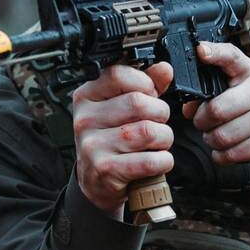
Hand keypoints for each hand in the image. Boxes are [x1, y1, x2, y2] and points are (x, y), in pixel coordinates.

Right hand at [70, 63, 175, 217]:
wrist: (96, 180)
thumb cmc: (111, 139)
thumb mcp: (121, 107)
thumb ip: (145, 86)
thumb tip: (164, 69)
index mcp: (86, 97)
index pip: (117, 75)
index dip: (144, 82)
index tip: (150, 94)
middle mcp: (85, 120)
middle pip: (138, 103)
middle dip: (160, 114)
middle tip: (157, 123)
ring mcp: (93, 145)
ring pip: (149, 131)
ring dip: (164, 139)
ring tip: (156, 143)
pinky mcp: (106, 169)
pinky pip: (150, 160)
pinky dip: (163, 161)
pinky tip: (156, 160)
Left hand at [180, 42, 249, 166]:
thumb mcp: (238, 88)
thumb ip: (210, 91)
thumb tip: (188, 108)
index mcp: (249, 72)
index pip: (231, 57)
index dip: (215, 53)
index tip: (201, 51)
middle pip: (216, 110)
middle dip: (201, 121)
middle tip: (203, 123)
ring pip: (222, 136)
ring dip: (211, 140)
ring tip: (215, 136)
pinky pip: (233, 153)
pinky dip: (222, 155)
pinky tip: (226, 149)